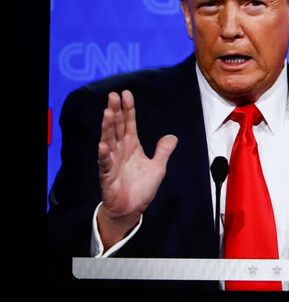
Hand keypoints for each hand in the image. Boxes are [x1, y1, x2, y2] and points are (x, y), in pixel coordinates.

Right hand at [96, 90, 177, 248]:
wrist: (132, 208)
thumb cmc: (142, 187)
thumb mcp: (158, 166)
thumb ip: (163, 151)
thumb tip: (172, 137)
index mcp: (131, 145)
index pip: (129, 123)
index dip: (128, 109)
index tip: (126, 93)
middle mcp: (120, 150)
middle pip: (117, 127)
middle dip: (115, 111)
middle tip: (113, 96)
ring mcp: (113, 161)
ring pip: (109, 141)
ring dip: (108, 127)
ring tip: (108, 113)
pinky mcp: (108, 176)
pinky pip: (105, 163)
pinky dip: (104, 154)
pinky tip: (102, 145)